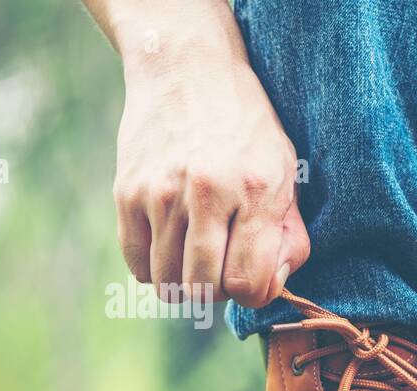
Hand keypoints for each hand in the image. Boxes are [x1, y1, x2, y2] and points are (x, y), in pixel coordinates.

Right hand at [112, 17, 308, 307]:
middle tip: (223, 269)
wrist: (188, 70)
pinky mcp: (127, 191)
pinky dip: (154, 269)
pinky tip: (171, 248)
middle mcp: (207, 192)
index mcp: (256, 190)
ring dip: (185, 284)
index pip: (246, 283)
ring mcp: (161, 192)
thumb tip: (270, 289)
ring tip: (197, 258)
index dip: (252, 293)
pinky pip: (136, 262)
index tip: (251, 278)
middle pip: (203, 289)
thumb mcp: (286, 175)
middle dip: (218, 292)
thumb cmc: (247, 131)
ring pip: (167, 282)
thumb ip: (289, 237)